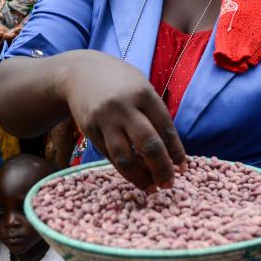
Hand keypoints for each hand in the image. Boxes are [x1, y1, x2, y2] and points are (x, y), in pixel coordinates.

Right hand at [58, 51, 185, 190]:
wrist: (78, 73)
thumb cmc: (119, 82)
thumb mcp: (141, 86)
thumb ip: (155, 114)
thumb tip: (171, 152)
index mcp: (143, 94)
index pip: (165, 129)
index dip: (176, 153)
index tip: (183, 168)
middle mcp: (124, 107)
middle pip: (148, 145)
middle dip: (162, 169)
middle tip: (169, 184)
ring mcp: (104, 120)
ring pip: (125, 157)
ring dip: (140, 177)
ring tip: (151, 187)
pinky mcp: (89, 130)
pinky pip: (109, 156)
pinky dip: (124, 170)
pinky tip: (134, 176)